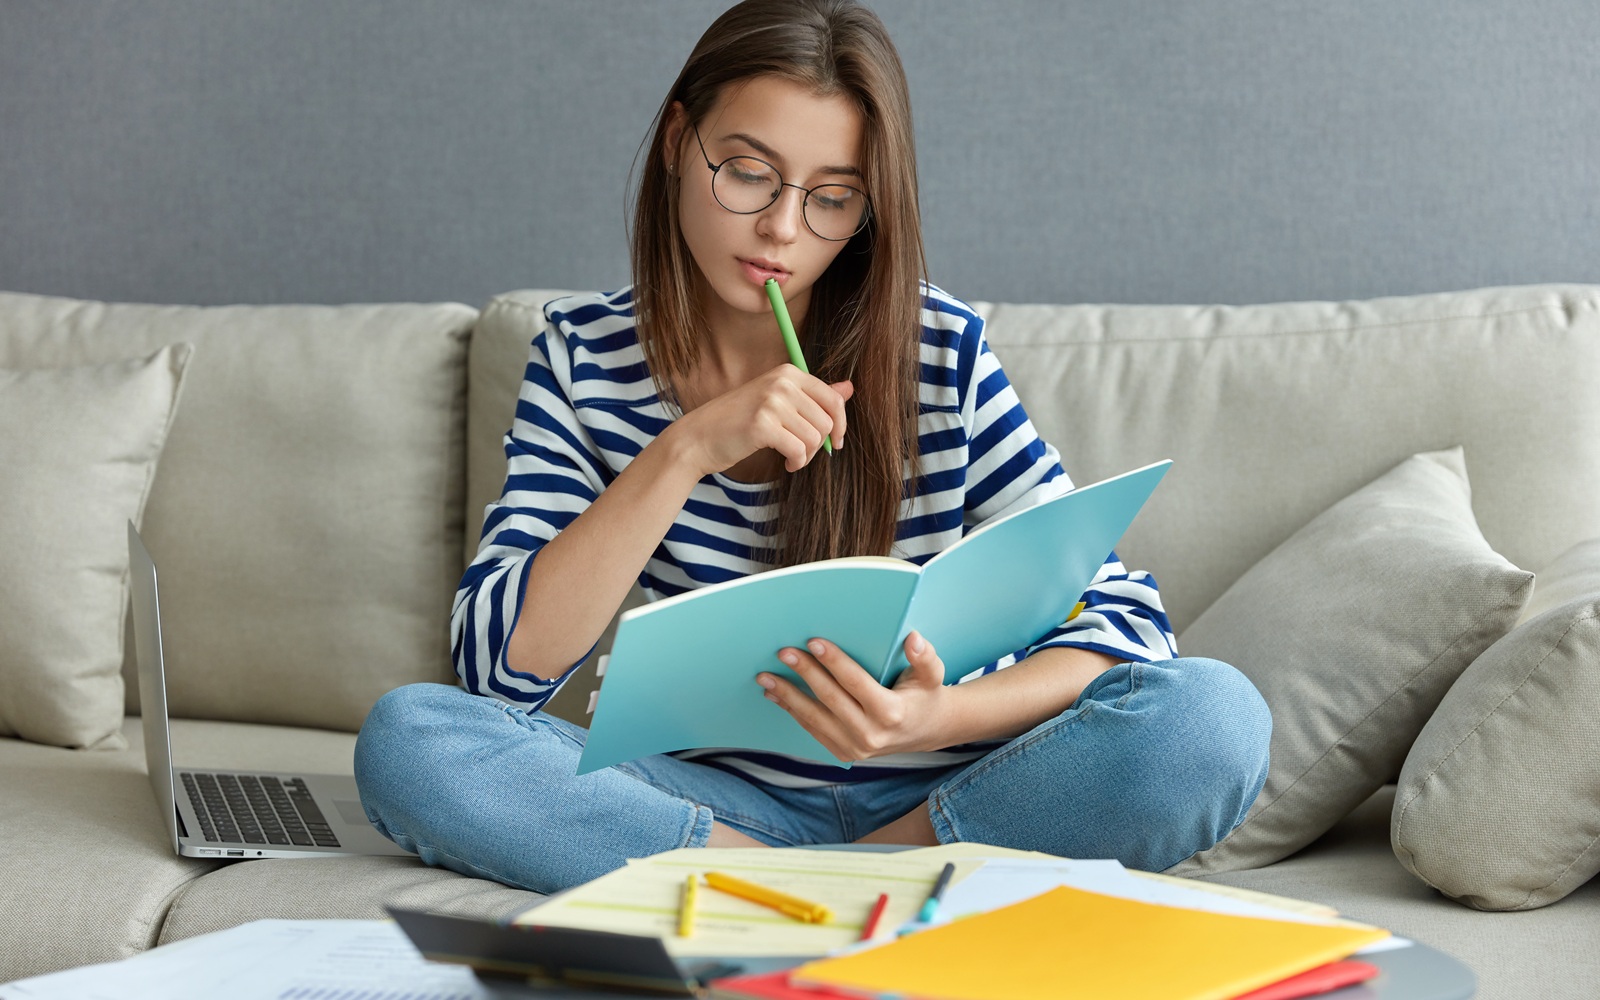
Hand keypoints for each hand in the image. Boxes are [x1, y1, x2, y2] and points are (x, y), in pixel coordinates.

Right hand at [669, 365, 850, 477]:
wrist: (698, 437)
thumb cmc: (739, 422)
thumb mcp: (778, 402)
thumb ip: (814, 396)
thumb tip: (849, 387)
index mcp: (788, 373)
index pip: (833, 399)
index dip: (840, 425)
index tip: (836, 442)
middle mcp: (781, 382)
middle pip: (826, 422)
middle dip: (819, 445)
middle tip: (802, 453)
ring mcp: (771, 402)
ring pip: (814, 438)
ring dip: (806, 456)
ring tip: (791, 458)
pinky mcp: (762, 425)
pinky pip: (799, 450)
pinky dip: (796, 463)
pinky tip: (786, 464)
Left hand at [756, 631, 950, 761]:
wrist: (926, 731)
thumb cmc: (925, 695)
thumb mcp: (933, 675)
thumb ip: (924, 657)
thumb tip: (913, 639)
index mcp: (891, 712)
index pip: (855, 683)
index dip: (834, 661)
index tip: (813, 642)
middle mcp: (871, 734)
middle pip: (829, 698)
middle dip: (804, 673)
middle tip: (783, 652)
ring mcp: (855, 747)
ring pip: (814, 718)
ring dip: (787, 695)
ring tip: (766, 676)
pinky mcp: (843, 752)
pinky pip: (812, 729)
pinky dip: (792, 711)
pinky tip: (776, 695)